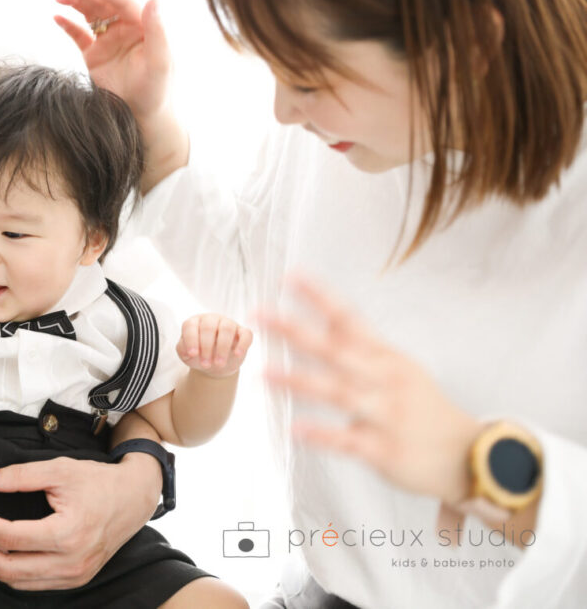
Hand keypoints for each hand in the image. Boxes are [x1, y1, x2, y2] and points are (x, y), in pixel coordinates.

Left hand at [0, 455, 158, 590]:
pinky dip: (9, 573)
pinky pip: (33, 585)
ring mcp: (74, 575)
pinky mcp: (75, 579)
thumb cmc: (97, 481)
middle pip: (7, 568)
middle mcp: (71, 561)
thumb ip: (20, 475)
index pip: (8, 537)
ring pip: (17, 581)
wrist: (134, 498)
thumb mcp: (59, 469)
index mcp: (67, 533)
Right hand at [55, 0, 169, 121]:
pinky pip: (79, 36)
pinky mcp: (94, 56)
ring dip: (75, 4)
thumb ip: (156, 31)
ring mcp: (108, 42)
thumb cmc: (156, 91)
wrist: (142, 116)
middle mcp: (124, 30)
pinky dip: (68, 25)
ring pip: (89, 16)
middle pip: (102, 4)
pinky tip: (57, 17)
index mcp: (141, 26)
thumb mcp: (160, 62)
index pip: (121, 1)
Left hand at [176, 313, 251, 378]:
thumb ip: (183, 349)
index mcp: (195, 322)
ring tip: (219, 363)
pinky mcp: (242, 333)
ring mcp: (228, 324)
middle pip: (209, 327)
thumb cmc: (198, 355)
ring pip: (227, 328)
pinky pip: (246, 333)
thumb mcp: (186, 354)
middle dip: (206, 347)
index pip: (190, 326)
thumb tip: (189, 350)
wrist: (214, 365)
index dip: (191, 340)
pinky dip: (243, 343)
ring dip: (222, 347)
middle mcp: (211, 319)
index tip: (192, 354)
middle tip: (206, 364)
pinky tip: (237, 354)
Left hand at [259, 275, 481, 504]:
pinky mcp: (385, 450)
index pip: (348, 319)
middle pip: (335, 349)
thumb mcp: (399, 369)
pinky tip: (294, 429)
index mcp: (386, 357)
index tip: (288, 277)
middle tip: (258, 313)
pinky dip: (321, 435)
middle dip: (295, 329)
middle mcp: (385, 379)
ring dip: (299, 381)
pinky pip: (349, 440)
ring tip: (262, 372)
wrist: (474, 456)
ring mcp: (386, 414)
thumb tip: (323, 324)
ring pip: (338, 392)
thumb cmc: (425, 409)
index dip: (319, 297)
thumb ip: (361, 349)